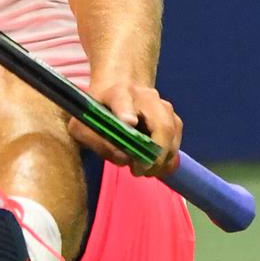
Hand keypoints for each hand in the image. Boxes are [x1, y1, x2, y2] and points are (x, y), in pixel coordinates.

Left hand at [67, 81, 182, 177]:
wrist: (117, 90)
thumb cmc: (98, 111)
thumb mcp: (83, 125)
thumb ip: (97, 141)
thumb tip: (124, 159)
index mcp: (118, 93)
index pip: (122, 101)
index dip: (126, 112)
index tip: (129, 122)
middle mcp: (145, 96)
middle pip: (161, 125)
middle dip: (153, 154)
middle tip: (138, 170)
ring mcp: (163, 106)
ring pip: (171, 136)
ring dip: (161, 160)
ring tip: (143, 170)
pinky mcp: (174, 119)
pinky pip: (176, 143)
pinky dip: (167, 159)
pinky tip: (152, 167)